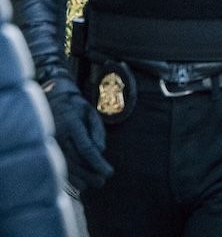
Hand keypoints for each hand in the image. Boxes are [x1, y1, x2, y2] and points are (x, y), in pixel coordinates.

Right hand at [44, 76, 111, 192]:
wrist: (53, 102)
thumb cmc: (78, 109)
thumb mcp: (92, 113)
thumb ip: (97, 131)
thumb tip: (100, 151)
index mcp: (71, 124)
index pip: (86, 148)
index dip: (98, 163)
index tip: (109, 173)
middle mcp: (58, 135)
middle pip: (75, 159)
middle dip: (89, 173)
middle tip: (102, 182)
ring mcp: (50, 143)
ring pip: (65, 165)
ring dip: (79, 178)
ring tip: (92, 185)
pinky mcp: (46, 149)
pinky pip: (57, 165)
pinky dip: (67, 176)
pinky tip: (78, 184)